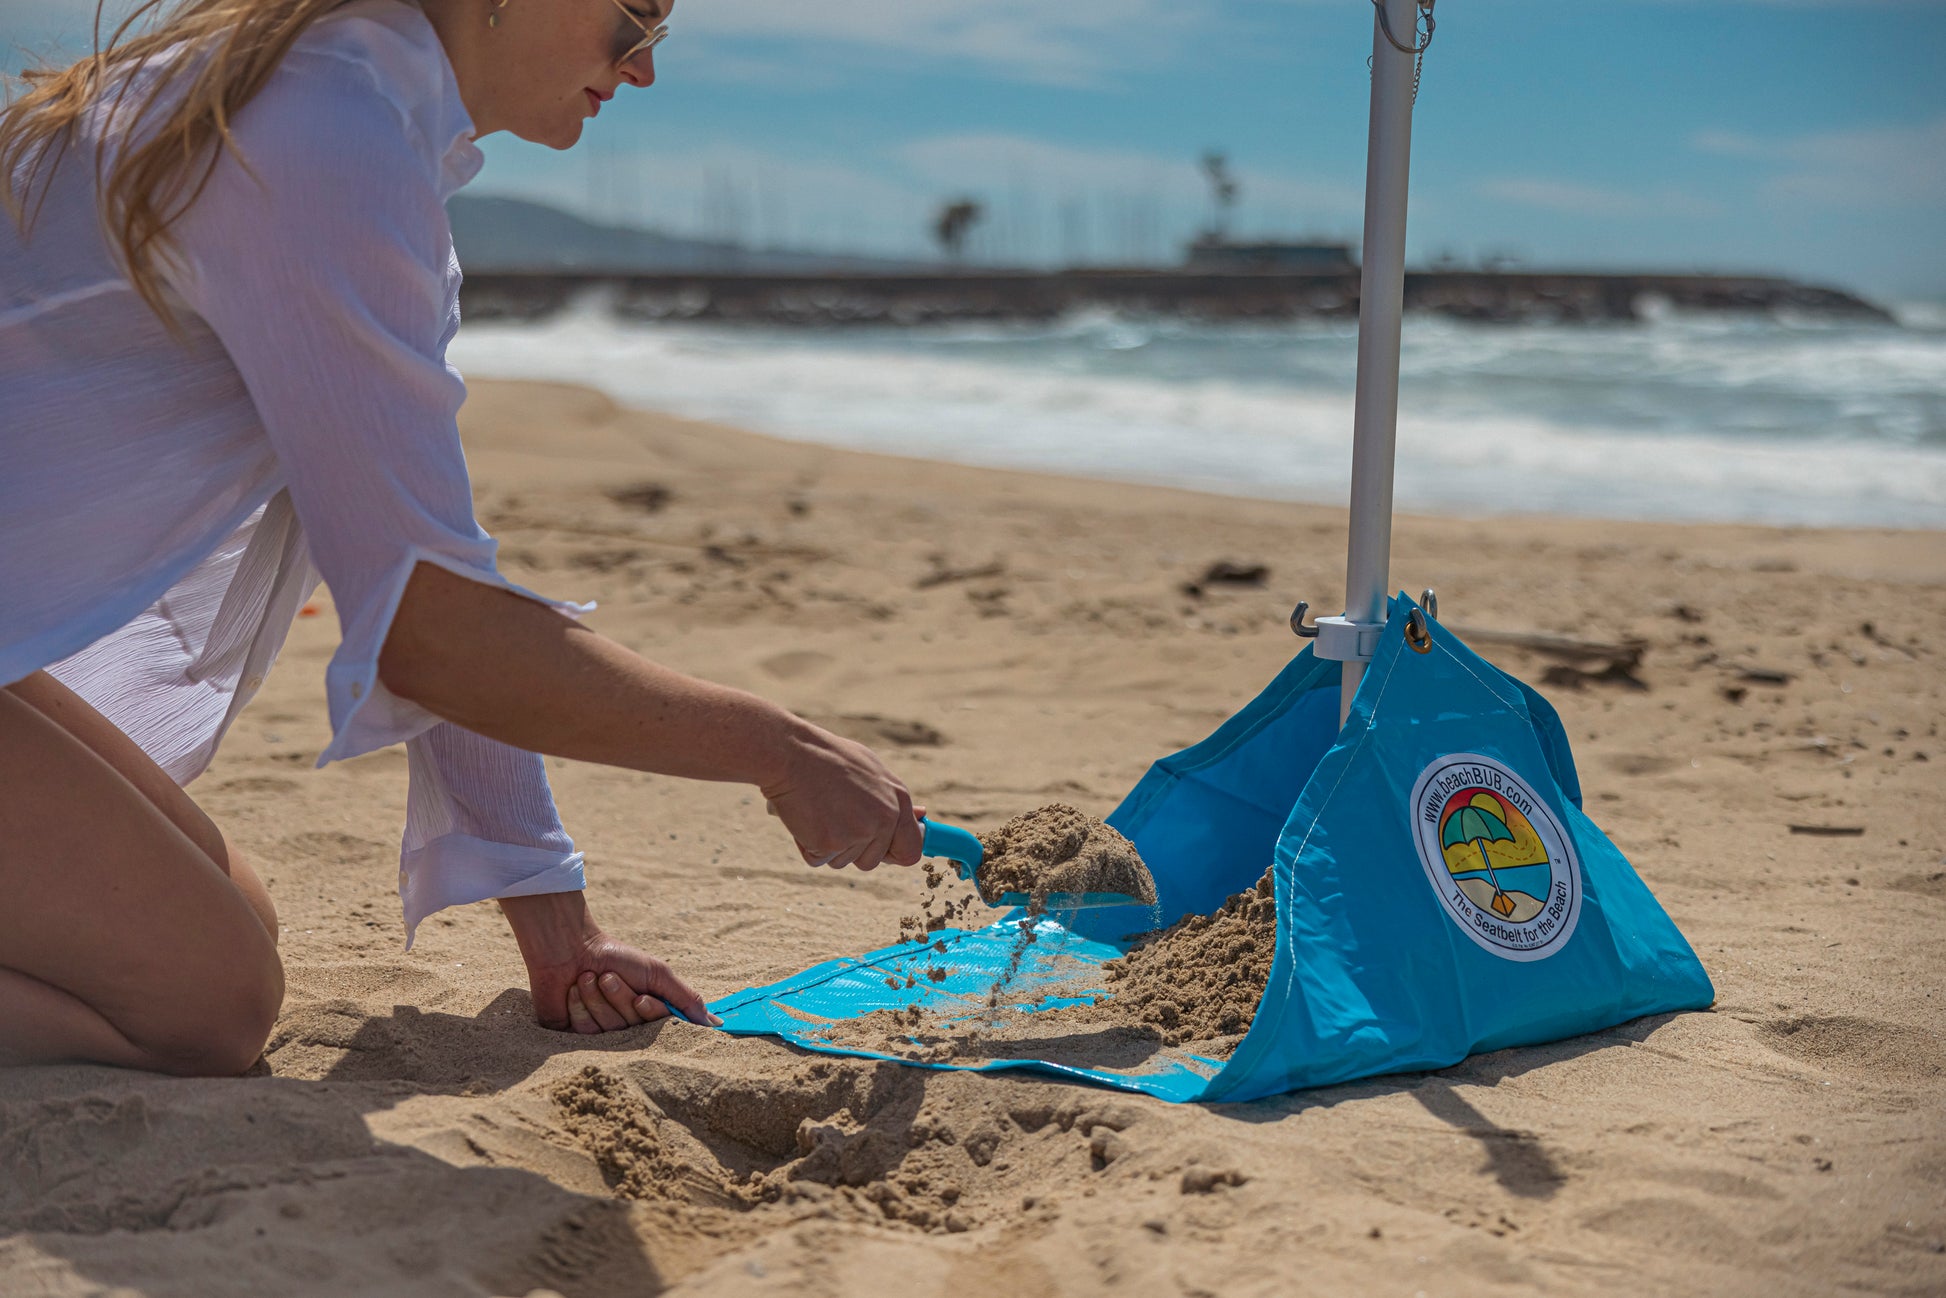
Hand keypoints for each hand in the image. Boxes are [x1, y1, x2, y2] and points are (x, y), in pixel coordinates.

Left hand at [499, 892, 717, 1031]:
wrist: (568, 947)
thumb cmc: (615, 954)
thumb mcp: (656, 972)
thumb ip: (685, 998)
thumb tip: (714, 1024)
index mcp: (648, 1008)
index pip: (659, 1025)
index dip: (649, 1012)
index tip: (641, 998)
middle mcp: (626, 1021)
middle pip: (632, 1027)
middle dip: (620, 999)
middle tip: (607, 976)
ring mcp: (600, 1029)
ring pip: (608, 1030)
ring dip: (597, 999)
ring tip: (587, 977)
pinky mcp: (575, 1034)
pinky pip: (585, 1032)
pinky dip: (580, 1006)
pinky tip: (573, 990)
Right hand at [760, 720, 924, 872]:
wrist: (792, 754)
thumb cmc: (828, 758)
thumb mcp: (871, 771)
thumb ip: (894, 799)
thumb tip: (921, 816)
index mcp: (898, 800)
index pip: (911, 850)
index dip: (894, 854)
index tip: (881, 852)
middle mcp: (883, 819)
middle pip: (872, 861)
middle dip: (852, 849)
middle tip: (833, 817)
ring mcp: (857, 833)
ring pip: (843, 862)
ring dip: (828, 845)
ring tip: (818, 809)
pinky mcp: (829, 844)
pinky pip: (818, 860)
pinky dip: (807, 845)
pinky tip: (805, 816)